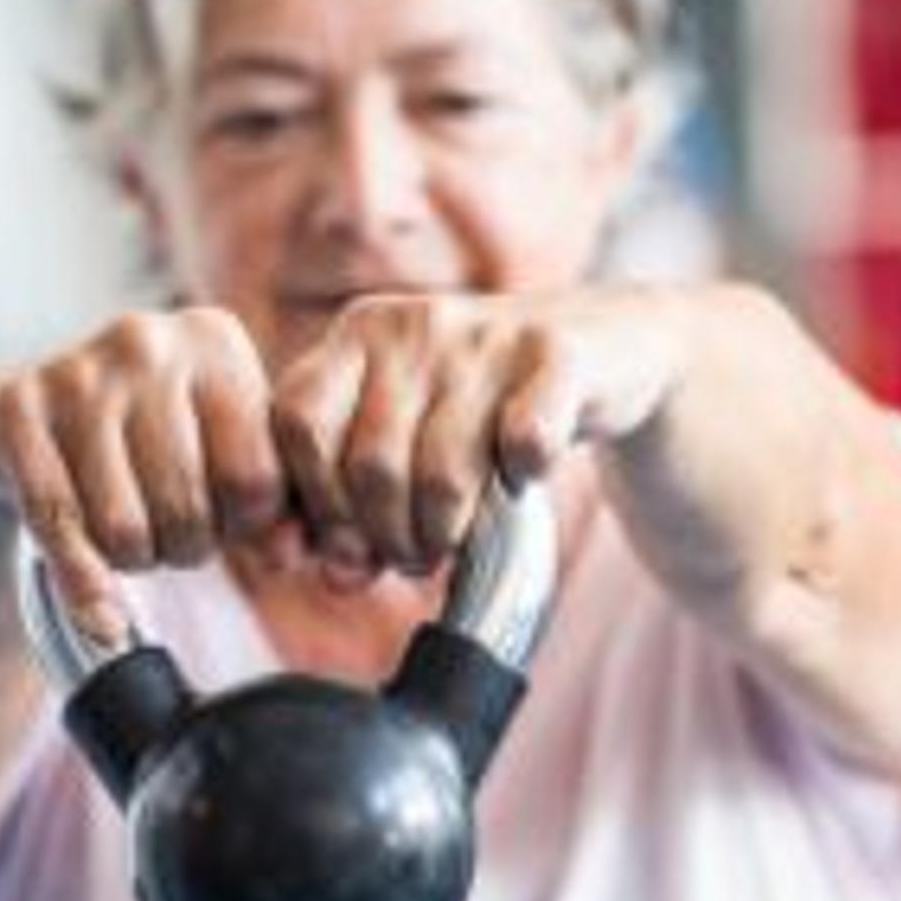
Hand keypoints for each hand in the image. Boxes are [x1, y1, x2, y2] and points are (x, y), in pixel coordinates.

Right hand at [0, 306, 288, 643]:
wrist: (33, 407)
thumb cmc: (154, 437)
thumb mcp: (221, 448)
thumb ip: (269, 502)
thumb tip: (283, 559)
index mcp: (215, 341)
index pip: (256, 479)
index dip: (245, 526)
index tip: (226, 522)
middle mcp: (146, 342)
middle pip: (187, 507)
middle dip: (185, 546)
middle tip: (171, 534)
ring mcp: (76, 372)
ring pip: (123, 527)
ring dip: (134, 559)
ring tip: (133, 535)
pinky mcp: (15, 409)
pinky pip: (56, 525)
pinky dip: (82, 585)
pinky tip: (99, 612)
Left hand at [262, 285, 689, 580]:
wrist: (604, 344)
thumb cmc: (480, 407)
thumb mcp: (403, 433)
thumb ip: (352, 498)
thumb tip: (336, 576)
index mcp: (359, 334)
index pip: (295, 421)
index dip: (317, 501)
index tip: (348, 541)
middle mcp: (416, 325)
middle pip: (370, 464)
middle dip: (388, 536)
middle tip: (412, 555)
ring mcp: (488, 337)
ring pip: (442, 472)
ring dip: (446, 532)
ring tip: (452, 540)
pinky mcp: (558, 356)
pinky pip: (525, 443)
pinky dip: (523, 479)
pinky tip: (522, 479)